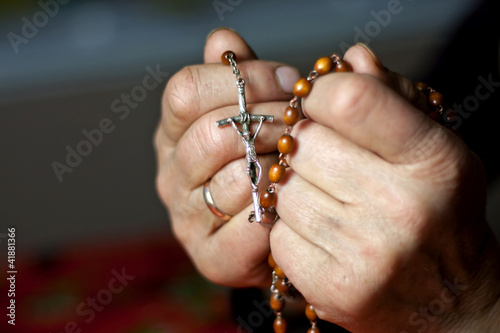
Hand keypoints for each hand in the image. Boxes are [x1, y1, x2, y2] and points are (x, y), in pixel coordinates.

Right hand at [154, 28, 300, 285]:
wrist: (279, 226)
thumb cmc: (267, 158)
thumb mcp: (253, 111)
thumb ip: (238, 76)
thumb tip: (223, 40)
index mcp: (174, 133)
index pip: (186, 91)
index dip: (244, 80)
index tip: (290, 82)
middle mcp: (171, 175)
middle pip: (208, 134)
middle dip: (268, 122)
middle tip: (303, 122)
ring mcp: (186, 219)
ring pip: (232, 180)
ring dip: (278, 167)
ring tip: (301, 162)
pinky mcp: (211, 258)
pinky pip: (247, 229)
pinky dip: (278, 214)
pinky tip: (293, 203)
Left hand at [270, 45, 499, 330]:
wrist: (448, 300)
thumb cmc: (438, 213)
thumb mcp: (432, 148)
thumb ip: (391, 98)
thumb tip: (351, 59)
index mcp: (432, 161)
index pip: (350, 99)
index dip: (321, 95)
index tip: (321, 104)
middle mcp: (401, 207)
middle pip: (304, 144)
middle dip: (306, 146)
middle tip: (326, 160)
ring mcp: (366, 253)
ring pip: (283, 190)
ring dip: (296, 190)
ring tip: (329, 202)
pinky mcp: (333, 288)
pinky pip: (278, 235)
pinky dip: (290, 231)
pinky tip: (320, 236)